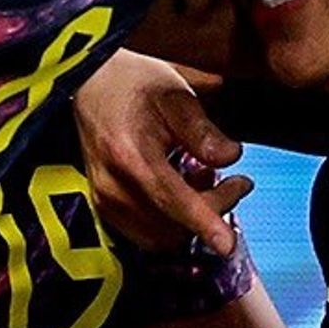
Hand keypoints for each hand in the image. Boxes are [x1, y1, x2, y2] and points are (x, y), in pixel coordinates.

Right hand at [75, 52, 252, 252]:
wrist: (89, 84)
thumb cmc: (132, 83)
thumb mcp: (174, 94)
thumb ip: (202, 130)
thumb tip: (231, 157)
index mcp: (130, 156)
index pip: (172, 201)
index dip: (204, 224)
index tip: (228, 244)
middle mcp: (113, 186)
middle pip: (172, 224)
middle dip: (213, 210)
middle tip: (239, 183)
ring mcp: (106, 200)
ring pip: (160, 235)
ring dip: (193, 219)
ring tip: (209, 181)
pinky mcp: (105, 206)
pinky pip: (145, 232)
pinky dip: (173, 221)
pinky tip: (185, 190)